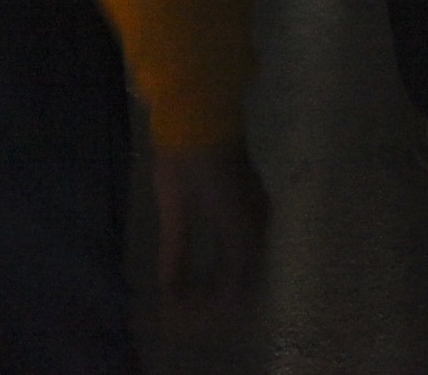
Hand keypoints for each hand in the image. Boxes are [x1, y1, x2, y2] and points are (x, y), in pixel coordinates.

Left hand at [152, 143, 267, 309]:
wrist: (201, 111)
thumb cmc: (184, 157)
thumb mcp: (174, 207)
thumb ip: (175, 252)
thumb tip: (169, 291)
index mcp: (241, 228)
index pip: (231, 287)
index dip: (205, 309)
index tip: (176, 317)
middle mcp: (257, 224)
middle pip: (242, 280)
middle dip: (211, 302)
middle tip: (178, 312)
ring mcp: (258, 212)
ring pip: (244, 267)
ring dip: (217, 286)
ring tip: (185, 295)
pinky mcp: (251, 203)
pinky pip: (243, 250)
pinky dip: (222, 268)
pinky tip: (198, 273)